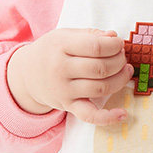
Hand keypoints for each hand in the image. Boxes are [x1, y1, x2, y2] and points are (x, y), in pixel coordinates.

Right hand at [6, 28, 134, 124]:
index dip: (114, 45)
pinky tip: (123, 113)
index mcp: (61, 46)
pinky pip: (90, 115)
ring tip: (125, 70)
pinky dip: (107, 117)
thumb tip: (113, 37)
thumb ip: (91, 34)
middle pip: (100, 68)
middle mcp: (61, 69)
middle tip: (122, 57)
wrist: (26, 75)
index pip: (96, 46)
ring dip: (120, 79)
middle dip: (119, 61)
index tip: (118, 44)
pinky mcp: (68, 106)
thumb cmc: (51, 51)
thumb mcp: (65, 35)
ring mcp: (64, 90)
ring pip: (101, 88)